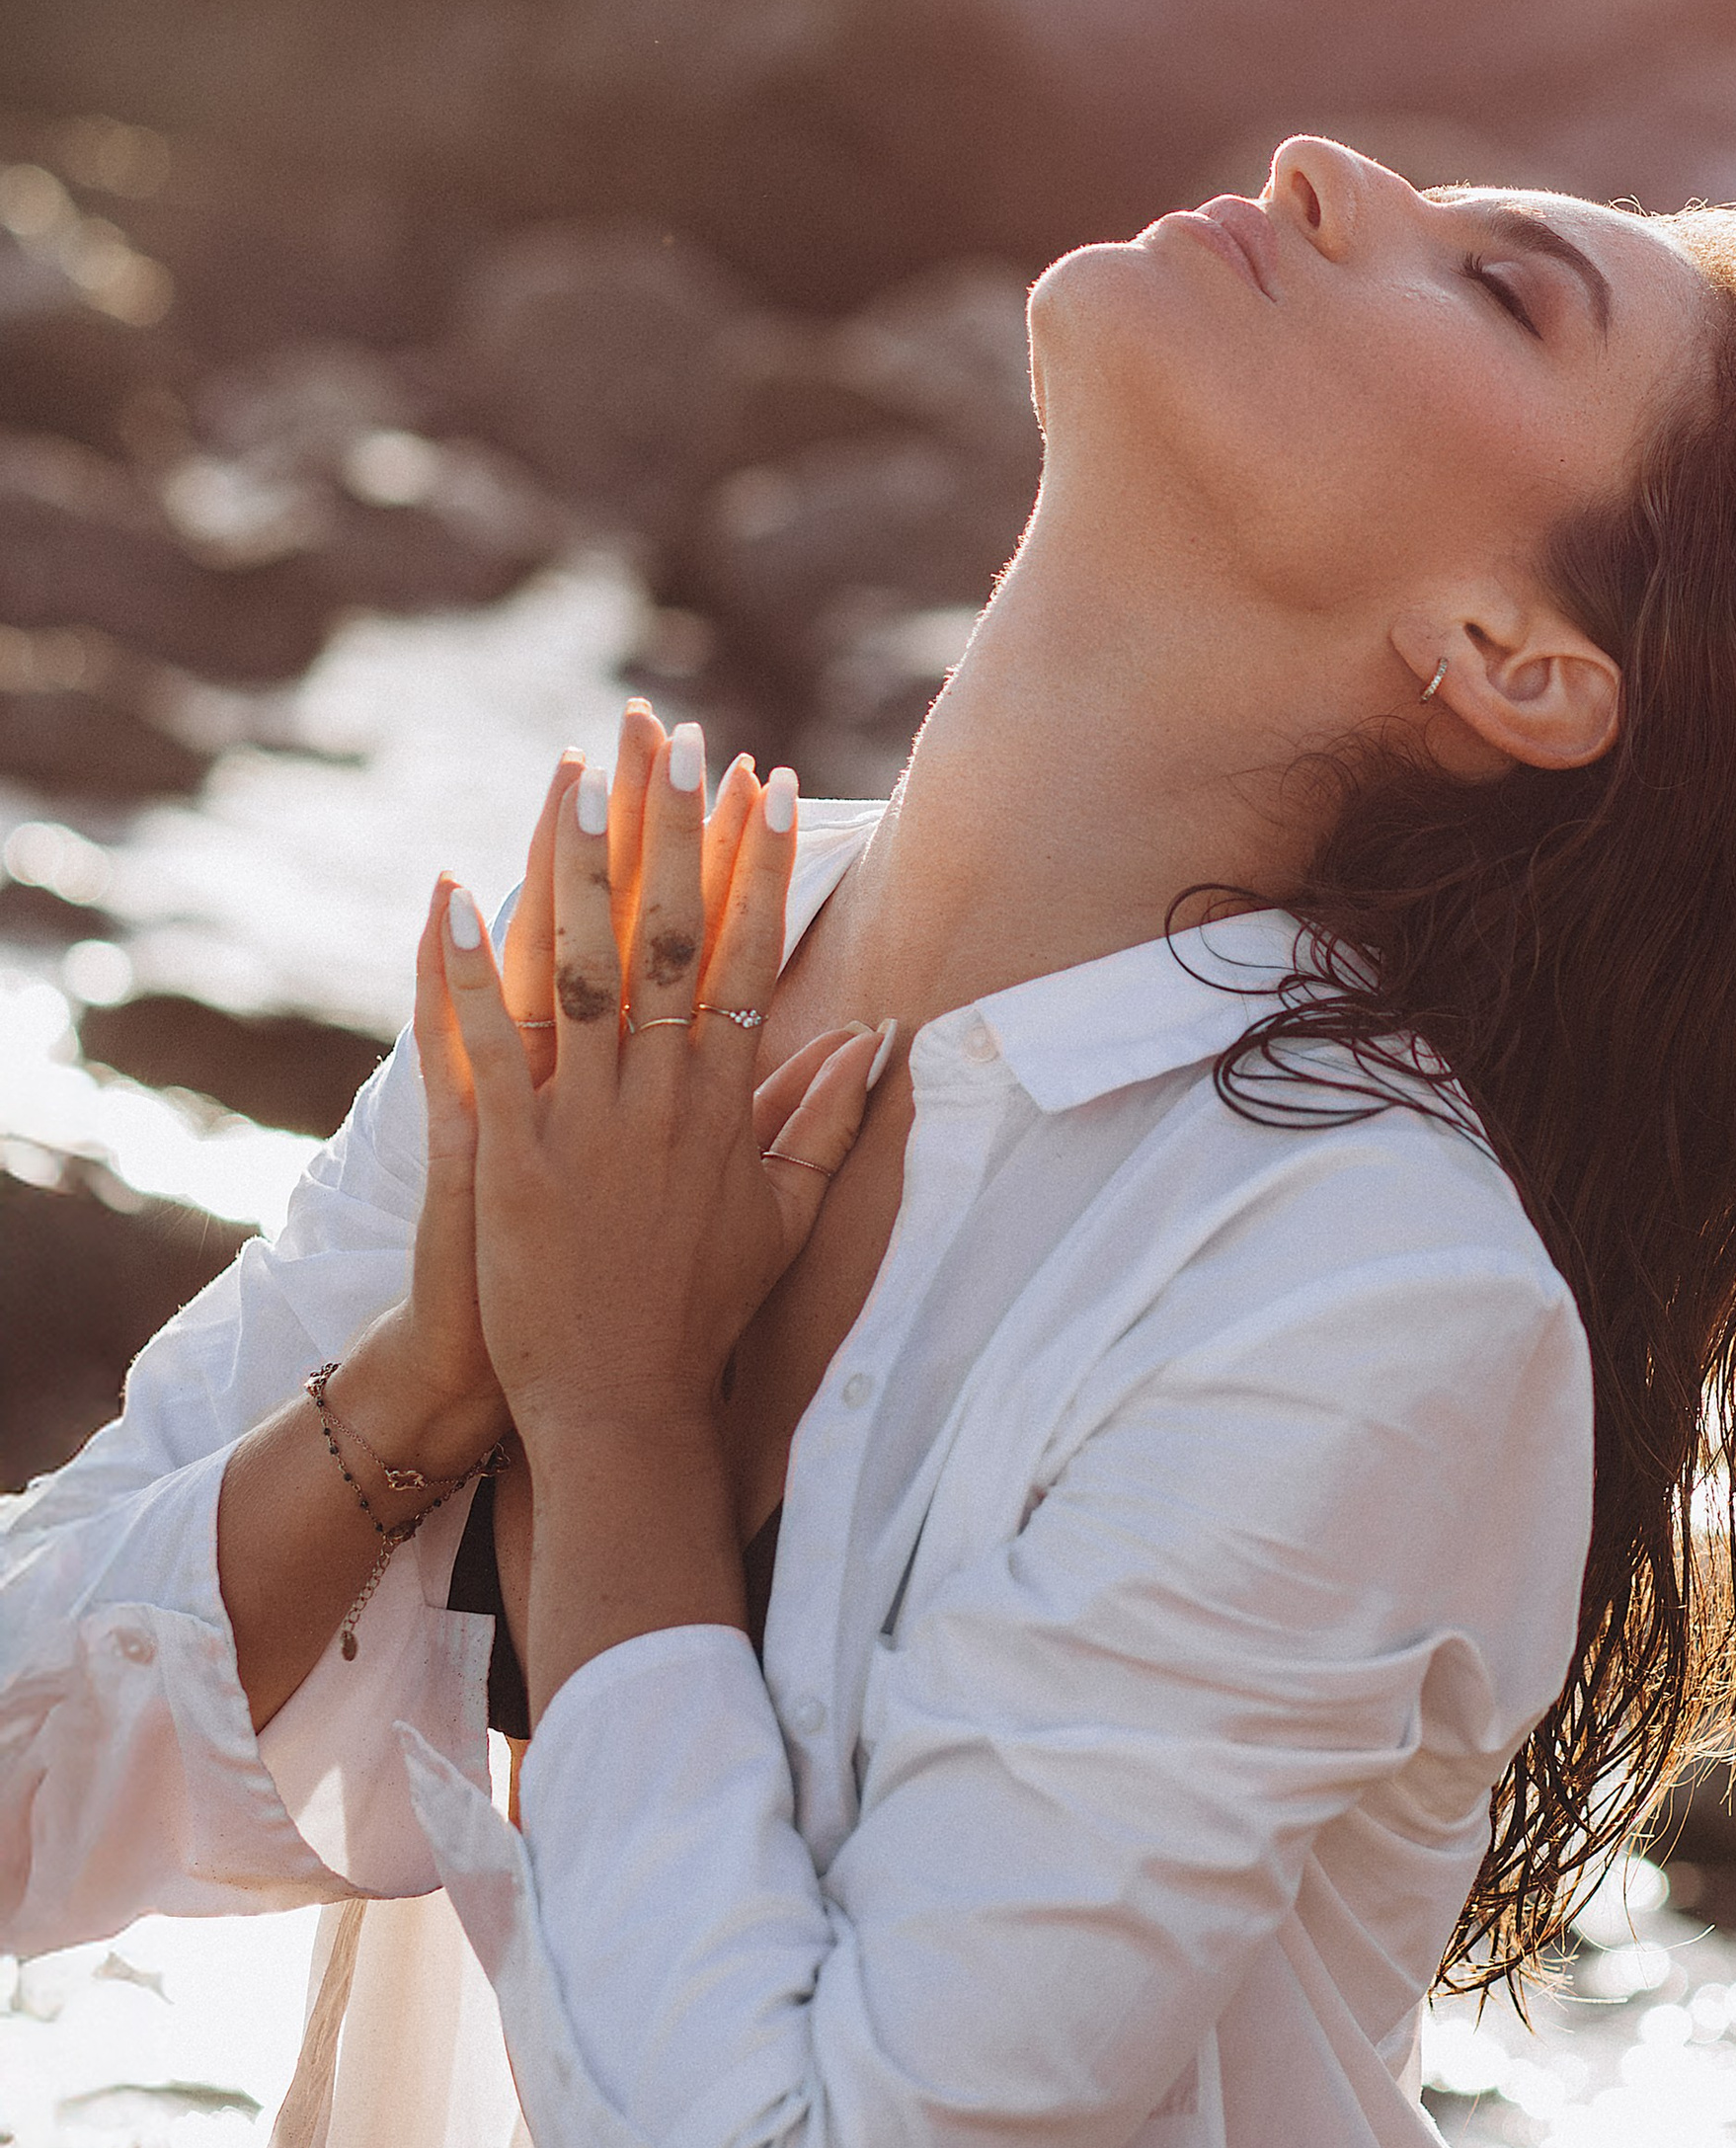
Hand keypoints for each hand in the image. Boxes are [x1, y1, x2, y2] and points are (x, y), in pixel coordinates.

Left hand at [426, 732, 885, 1457]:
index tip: (769, 783)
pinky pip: (489, 1043)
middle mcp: (662, 1097)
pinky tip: (450, 896)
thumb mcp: (782, 1220)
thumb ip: (824, 1125)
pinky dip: (467, 969)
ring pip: (583, 968)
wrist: (622, 1410)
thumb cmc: (700, 1317)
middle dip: (673, 829)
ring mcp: (586, 1123)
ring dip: (576, 867)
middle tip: (674, 738)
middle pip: (673, 936)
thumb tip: (872, 1041)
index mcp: (725, 1104)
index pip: (752, 956)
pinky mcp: (512, 1156)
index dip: (760, 865)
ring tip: (576, 777)